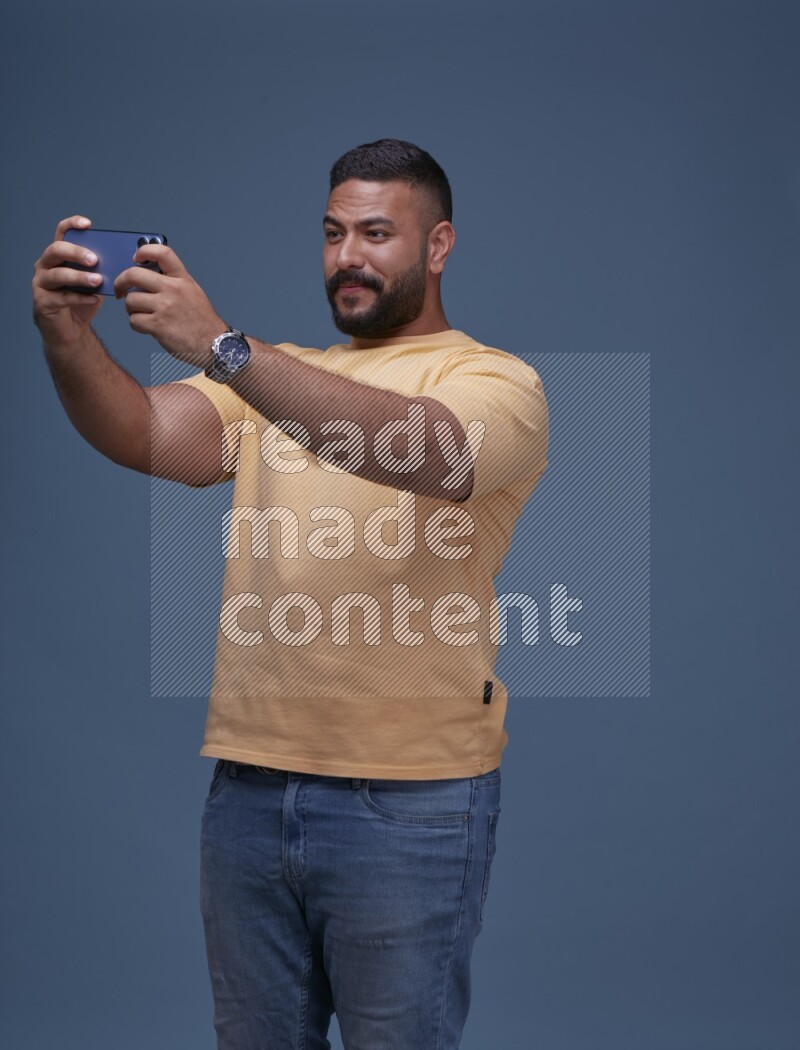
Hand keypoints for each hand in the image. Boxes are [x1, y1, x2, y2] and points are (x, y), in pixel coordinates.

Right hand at [33, 216, 103, 345]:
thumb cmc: (81, 301)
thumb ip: (101, 270)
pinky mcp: (42, 302)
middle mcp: (45, 265)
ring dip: (79, 277)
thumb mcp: (94, 282)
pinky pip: (62, 297)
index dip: (72, 225)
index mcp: (58, 255)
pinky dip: (80, 298)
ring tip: (98, 280)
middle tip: (95, 259)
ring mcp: (41, 283)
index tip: (88, 224)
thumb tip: (121, 260)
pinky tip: (95, 299)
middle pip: (56, 250)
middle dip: (76, 252)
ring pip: (57, 275)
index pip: (62, 232)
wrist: (71, 329)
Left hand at [114, 243, 225, 367]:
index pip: (162, 253)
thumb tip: (147, 275)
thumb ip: (173, 281)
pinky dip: (137, 325)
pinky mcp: (158, 325)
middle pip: (133, 275)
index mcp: (182, 279)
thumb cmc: (202, 321)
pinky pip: (134, 320)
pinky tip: (148, 328)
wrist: (214, 344)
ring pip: (131, 301)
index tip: (135, 258)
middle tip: (120, 290)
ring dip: (132, 309)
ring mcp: (165, 307)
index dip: (144, 251)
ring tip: (143, 315)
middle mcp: (173, 289)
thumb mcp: (192, 292)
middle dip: (121, 282)